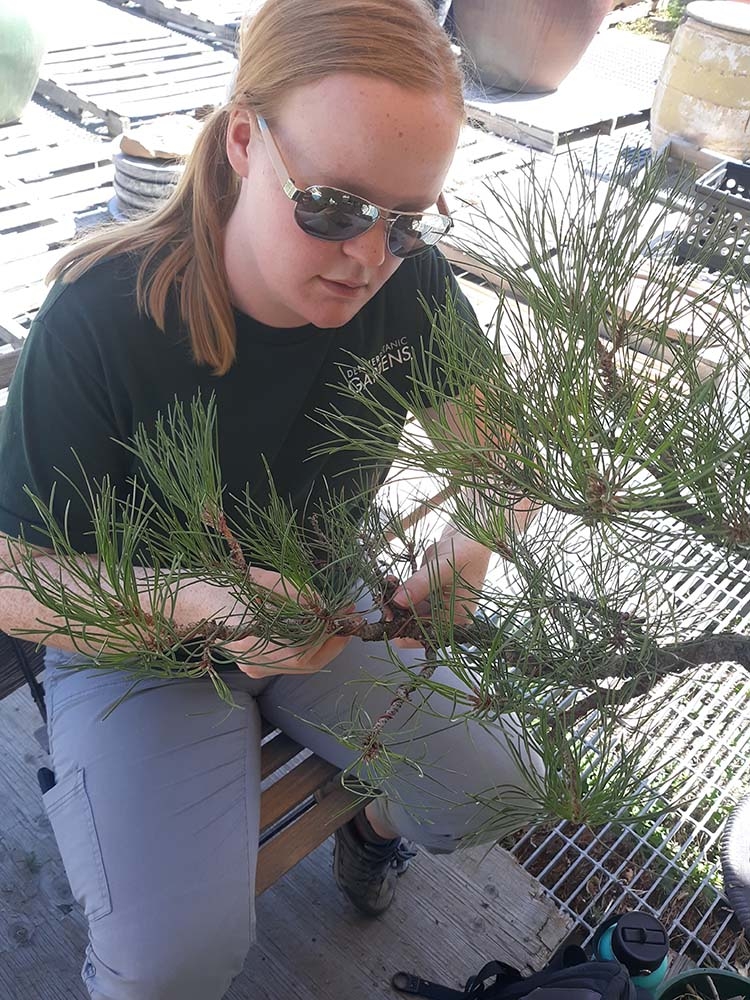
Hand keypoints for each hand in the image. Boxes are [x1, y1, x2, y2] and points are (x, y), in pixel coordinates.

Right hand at [175, 570, 352, 678]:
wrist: (194, 601)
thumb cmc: (226, 587)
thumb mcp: (264, 583)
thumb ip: (296, 595)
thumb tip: (325, 606)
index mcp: (253, 641)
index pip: (303, 652)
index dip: (329, 637)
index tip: (345, 616)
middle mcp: (254, 663)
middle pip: (306, 663)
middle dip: (332, 642)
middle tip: (348, 620)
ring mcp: (254, 669)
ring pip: (300, 665)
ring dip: (323, 645)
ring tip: (337, 621)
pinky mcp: (255, 667)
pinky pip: (289, 662)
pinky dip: (307, 647)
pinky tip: (317, 629)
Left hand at [387, 533, 490, 648]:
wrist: (470, 536)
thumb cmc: (467, 553)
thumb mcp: (441, 570)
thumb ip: (419, 586)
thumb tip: (397, 601)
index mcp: (456, 621)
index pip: (426, 636)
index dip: (404, 628)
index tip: (389, 615)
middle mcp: (446, 618)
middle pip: (414, 626)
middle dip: (396, 613)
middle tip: (383, 599)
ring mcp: (436, 606)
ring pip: (408, 612)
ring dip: (394, 601)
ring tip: (387, 585)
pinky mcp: (428, 594)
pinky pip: (409, 599)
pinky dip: (398, 591)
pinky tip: (391, 581)